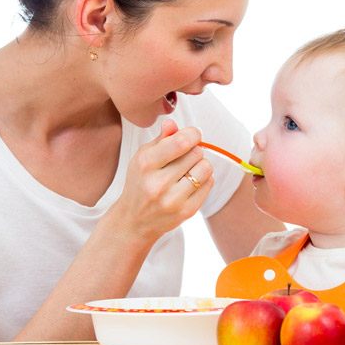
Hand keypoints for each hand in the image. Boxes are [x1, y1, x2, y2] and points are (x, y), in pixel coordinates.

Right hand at [111, 119, 213, 241]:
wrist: (135, 221)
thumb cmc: (140, 183)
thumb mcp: (143, 157)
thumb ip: (161, 139)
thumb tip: (172, 123)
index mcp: (145, 164)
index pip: (181, 142)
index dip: (193, 134)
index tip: (192, 135)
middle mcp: (158, 183)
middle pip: (196, 153)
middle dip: (194, 150)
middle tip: (186, 156)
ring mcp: (173, 200)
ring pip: (206, 168)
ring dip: (201, 165)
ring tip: (189, 169)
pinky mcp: (186, 211)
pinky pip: (209, 184)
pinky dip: (204, 179)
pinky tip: (191, 182)